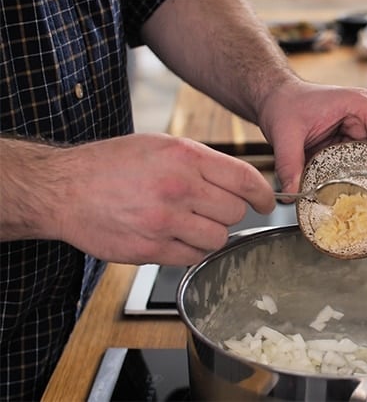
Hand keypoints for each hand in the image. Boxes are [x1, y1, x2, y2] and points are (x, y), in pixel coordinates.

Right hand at [53, 133, 274, 265]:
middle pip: (235, 211)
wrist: (63, 188)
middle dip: (229, 212)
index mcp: (185, 157)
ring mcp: (164, 221)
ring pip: (218, 238)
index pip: (246, 180)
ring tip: (189, 223)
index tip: (266, 202)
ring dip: (211, 234)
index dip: (263, 195)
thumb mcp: (160, 146)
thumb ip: (202, 162)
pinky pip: (193, 257)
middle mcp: (179, 188)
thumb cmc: (111, 164)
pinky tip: (175, 237)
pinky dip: (191, 251)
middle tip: (211, 209)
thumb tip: (240, 182)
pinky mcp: (150, 249)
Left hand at [256, 80, 366, 193]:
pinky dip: (363, 180)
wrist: (275, 97)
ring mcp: (358, 131)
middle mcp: (365, 117)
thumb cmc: (286, 103)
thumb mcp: (285, 133)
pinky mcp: (349, 143)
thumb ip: (289, 164)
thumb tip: (293, 193)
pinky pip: (362, 164)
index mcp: (360, 106)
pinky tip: (366, 197)